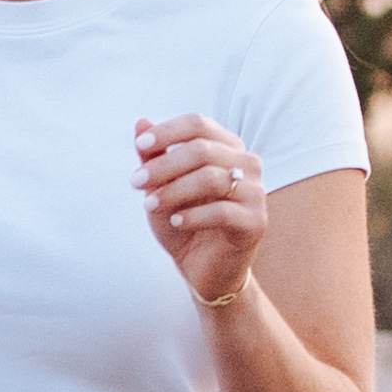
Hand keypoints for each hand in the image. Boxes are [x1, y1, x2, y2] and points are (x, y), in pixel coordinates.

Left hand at [135, 115, 271, 318]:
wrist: (202, 268)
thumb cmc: (183, 220)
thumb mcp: (161, 187)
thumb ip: (153, 156)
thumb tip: (141, 122)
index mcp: (227, 147)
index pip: (198, 124)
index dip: (167, 131)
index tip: (140, 147)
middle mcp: (247, 164)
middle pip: (202, 149)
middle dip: (163, 165)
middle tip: (135, 182)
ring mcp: (256, 193)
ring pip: (211, 178)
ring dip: (173, 191)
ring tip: (149, 205)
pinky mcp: (257, 222)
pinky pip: (222, 212)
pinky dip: (192, 216)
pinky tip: (175, 221)